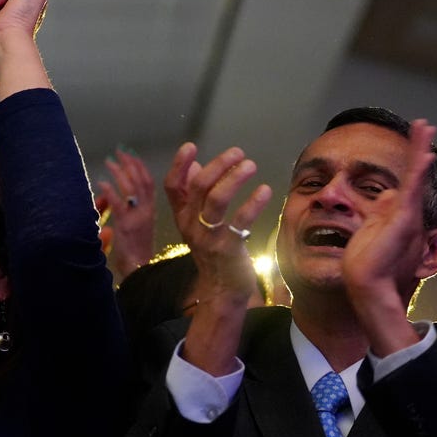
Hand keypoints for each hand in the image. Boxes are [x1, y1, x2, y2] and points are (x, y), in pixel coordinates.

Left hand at [96, 148, 155, 278]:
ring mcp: (137, 217)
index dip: (140, 166)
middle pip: (141, 180)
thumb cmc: (136, 250)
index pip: (149, 182)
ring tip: (108, 162)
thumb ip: (130, 210)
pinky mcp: (126, 226)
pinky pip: (119, 204)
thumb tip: (113, 196)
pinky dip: (110, 191)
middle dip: (130, 164)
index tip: (130, 154)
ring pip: (131, 188)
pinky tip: (101, 182)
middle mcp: (147, 210)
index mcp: (151, 210)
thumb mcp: (138, 226)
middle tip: (119, 151)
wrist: (140, 269)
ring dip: (119, 172)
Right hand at [164, 142, 271, 375]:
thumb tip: (196, 165)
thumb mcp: (199, 224)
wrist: (222, 290)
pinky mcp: (228, 247)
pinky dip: (253, 202)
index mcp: (182, 217)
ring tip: (251, 165)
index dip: (179, 164)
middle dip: (218, 164)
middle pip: (198, 186)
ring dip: (234, 178)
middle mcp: (191, 225)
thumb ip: (195, 196)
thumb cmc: (214, 252)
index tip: (190, 145)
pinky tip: (265, 190)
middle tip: (238, 153)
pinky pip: (240, 220)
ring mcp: (209, 236)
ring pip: (216, 199)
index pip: (172, 186)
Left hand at [342, 119, 436, 354]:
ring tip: (425, 128)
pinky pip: (412, 192)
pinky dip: (418, 174)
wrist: (365, 282)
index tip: (412, 142)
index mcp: (396, 213)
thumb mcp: (370, 228)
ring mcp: (406, 215)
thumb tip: (384, 194)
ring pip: (415, 176)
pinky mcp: (402, 220)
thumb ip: (378, 211)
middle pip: (414, 173)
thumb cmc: (365, 261)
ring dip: (419, 150)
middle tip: (424, 125)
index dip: (409, 161)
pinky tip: (423, 157)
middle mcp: (405, 212)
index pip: (404, 181)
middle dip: (418, 148)